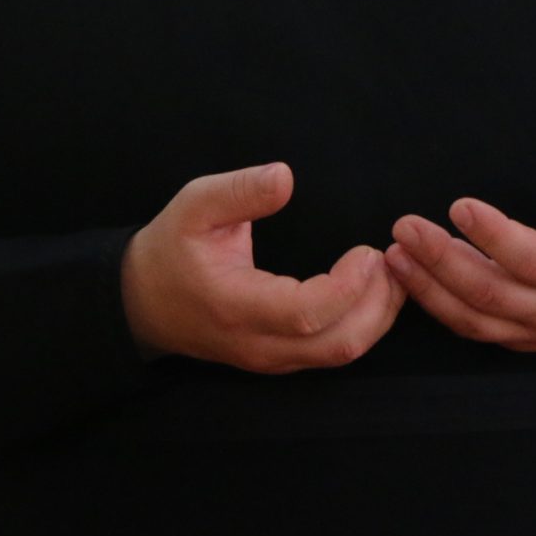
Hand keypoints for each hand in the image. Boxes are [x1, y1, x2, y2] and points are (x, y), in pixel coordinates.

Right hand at [121, 161, 404, 372]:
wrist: (143, 303)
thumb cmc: (171, 249)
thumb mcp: (193, 206)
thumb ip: (239, 191)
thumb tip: (285, 177)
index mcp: (236, 306)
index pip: (306, 314)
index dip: (347, 287)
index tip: (367, 251)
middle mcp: (258, 344)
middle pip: (337, 344)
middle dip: (378, 303)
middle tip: (391, 257)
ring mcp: (270, 358)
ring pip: (341, 353)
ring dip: (377, 315)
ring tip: (392, 270)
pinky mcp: (280, 358)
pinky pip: (332, 351)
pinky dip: (363, 323)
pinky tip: (373, 289)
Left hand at [386, 130, 535, 351]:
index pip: (535, 260)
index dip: (495, 237)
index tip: (459, 205)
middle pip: (492, 294)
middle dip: (442, 261)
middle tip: (405, 226)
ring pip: (475, 318)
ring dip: (429, 288)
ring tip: (394, 252)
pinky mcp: (518, 336)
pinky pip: (472, 326)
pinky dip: (437, 304)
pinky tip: (409, 273)